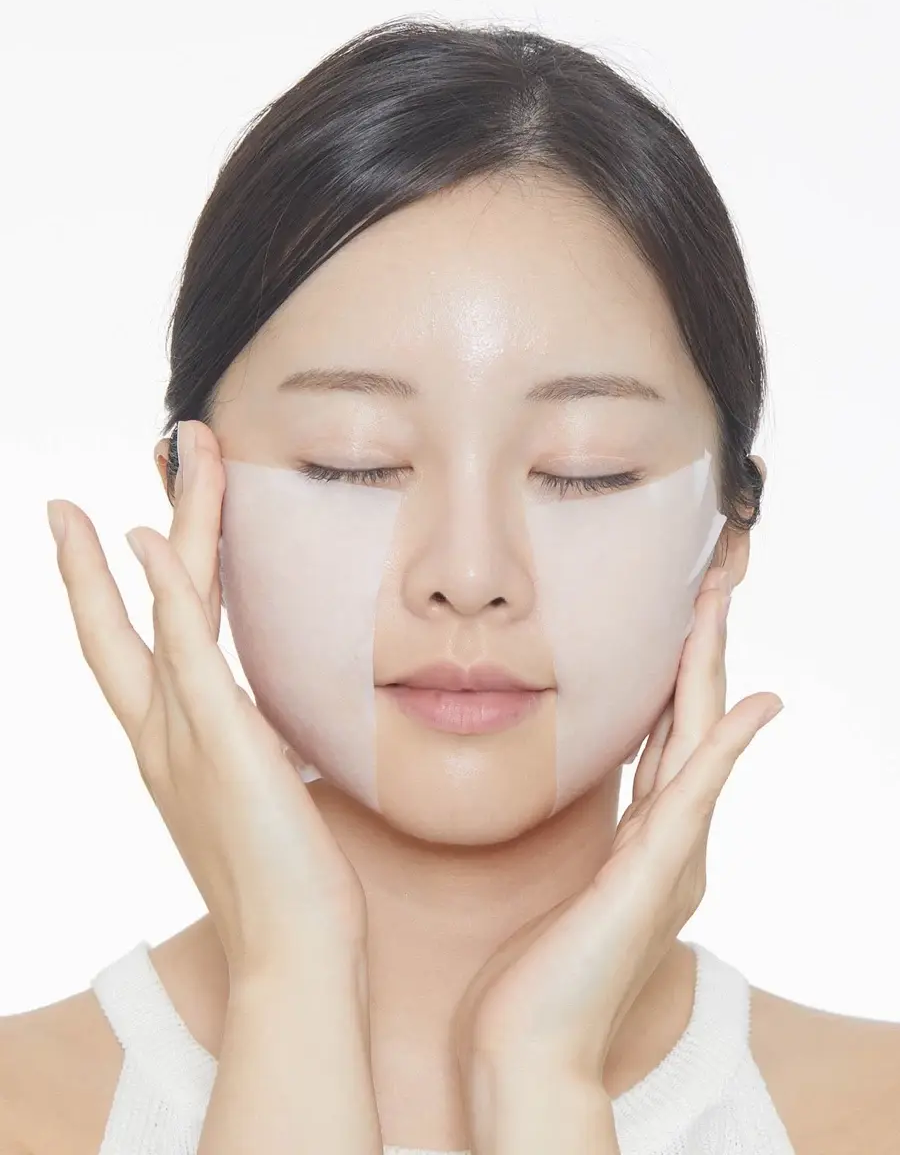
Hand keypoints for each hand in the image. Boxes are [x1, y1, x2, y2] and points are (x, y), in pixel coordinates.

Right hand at [46, 421, 366, 981]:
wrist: (292, 955)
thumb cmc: (286, 886)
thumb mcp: (259, 800)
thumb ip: (250, 751)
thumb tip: (270, 726)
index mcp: (172, 745)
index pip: (139, 644)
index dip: (117, 582)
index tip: (117, 526)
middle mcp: (161, 733)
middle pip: (133, 609)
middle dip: (129, 530)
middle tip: (152, 452)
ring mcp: (181, 735)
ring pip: (162, 605)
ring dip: (169, 519)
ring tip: (178, 448)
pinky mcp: (218, 742)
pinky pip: (184, 649)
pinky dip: (161, 589)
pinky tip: (145, 536)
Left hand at [453, 565, 782, 1085]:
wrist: (532, 1045)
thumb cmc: (533, 972)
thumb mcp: (558, 883)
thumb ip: (578, 839)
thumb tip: (564, 792)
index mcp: (643, 840)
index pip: (664, 737)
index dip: (672, 674)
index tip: (672, 616)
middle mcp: (669, 843)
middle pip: (689, 724)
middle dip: (698, 650)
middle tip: (708, 582)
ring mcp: (672, 858)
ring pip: (698, 740)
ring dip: (711, 669)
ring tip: (719, 604)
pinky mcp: (659, 875)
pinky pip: (697, 794)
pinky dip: (727, 746)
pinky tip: (752, 704)